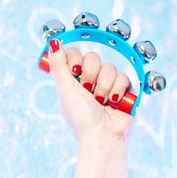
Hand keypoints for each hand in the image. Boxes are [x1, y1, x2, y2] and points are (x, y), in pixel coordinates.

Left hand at [50, 42, 133, 177]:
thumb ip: (58, 65)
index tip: (74, 74)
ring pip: (109, 67)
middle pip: (93, 57)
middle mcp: (89, 81)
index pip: (75, 53)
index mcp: (72, 80)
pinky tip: (113, 104)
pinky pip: (124, 76)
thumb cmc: (81, 117)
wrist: (102, 136)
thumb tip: (52, 42)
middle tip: (88, 93)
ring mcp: (106, 85)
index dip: (75, 60)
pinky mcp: (123, 90)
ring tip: (101, 102)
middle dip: (91, 76)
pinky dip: (117, 91)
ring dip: (104, 87)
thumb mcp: (65, 90)